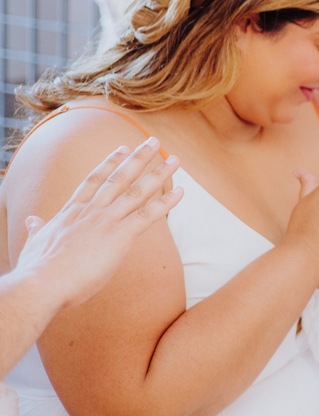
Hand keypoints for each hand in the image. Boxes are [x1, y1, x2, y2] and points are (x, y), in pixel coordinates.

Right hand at [17, 138, 182, 310]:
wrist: (41, 284)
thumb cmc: (37, 270)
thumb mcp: (35, 243)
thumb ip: (37, 228)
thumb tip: (31, 219)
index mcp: (71, 212)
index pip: (94, 181)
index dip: (110, 163)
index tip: (122, 149)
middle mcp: (91, 211)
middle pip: (119, 178)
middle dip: (138, 158)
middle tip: (153, 141)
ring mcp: (106, 221)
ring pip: (137, 191)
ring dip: (158, 174)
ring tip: (174, 159)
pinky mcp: (120, 236)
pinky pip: (148, 215)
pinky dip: (166, 202)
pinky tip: (180, 192)